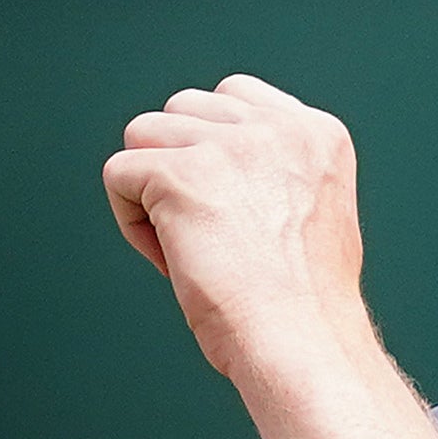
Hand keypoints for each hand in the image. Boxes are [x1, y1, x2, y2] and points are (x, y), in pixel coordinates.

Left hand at [105, 76, 378, 387]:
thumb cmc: (305, 302)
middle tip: (214, 232)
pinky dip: (133, 222)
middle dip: (181, 164)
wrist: (303, 342)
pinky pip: (119, 175)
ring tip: (192, 244)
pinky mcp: (178, 173)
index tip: (236, 206)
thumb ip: (270, 168)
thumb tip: (199, 156)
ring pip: (143, 135)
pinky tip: (175, 258)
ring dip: (152, 189)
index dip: (213, 146)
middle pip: (181, 110)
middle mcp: (277, 127)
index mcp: (318, 134)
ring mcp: (227, 146)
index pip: (232, 95)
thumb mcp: (311, 210)